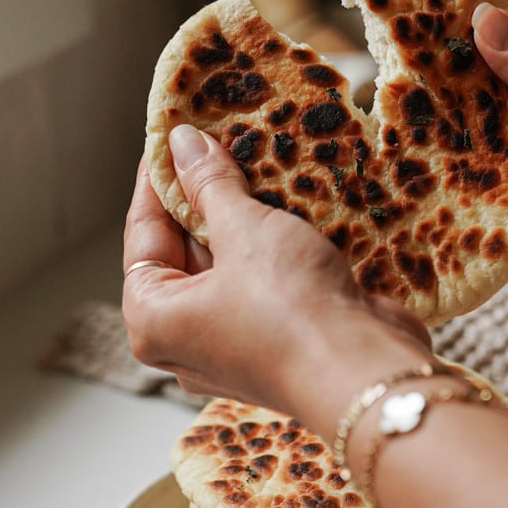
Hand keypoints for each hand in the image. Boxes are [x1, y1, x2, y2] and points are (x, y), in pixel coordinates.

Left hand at [122, 126, 430, 425]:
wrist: (364, 370)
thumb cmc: (290, 314)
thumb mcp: (244, 230)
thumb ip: (211, 184)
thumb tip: (184, 145)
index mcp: (154, 321)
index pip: (143, 234)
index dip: (158, 180)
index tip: (173, 137)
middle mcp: (187, 340)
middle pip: (184, 251)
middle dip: (204, 198)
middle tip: (219, 143)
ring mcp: (235, 344)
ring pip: (231, 266)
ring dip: (246, 220)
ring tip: (258, 164)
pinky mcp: (280, 341)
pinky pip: (267, 284)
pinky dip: (276, 247)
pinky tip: (293, 207)